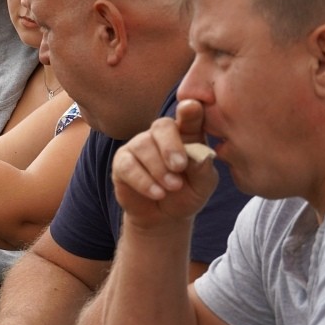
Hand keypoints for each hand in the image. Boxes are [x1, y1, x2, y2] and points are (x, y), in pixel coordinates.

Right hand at [111, 99, 218, 229]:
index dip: (190, 110)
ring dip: (159, 169)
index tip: (192, 107)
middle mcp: (161, 135)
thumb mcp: (203, 186)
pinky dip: (143, 181)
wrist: (163, 217)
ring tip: (173, 187)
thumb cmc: (186, 194)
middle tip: (180, 166)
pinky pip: (128, 166)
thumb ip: (203, 169)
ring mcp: (138, 146)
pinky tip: (157, 193)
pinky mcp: (121, 162)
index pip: (189, 116)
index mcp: (186, 134)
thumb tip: (201, 156)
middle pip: (162, 126)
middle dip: (170, 145)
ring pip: (143, 146)